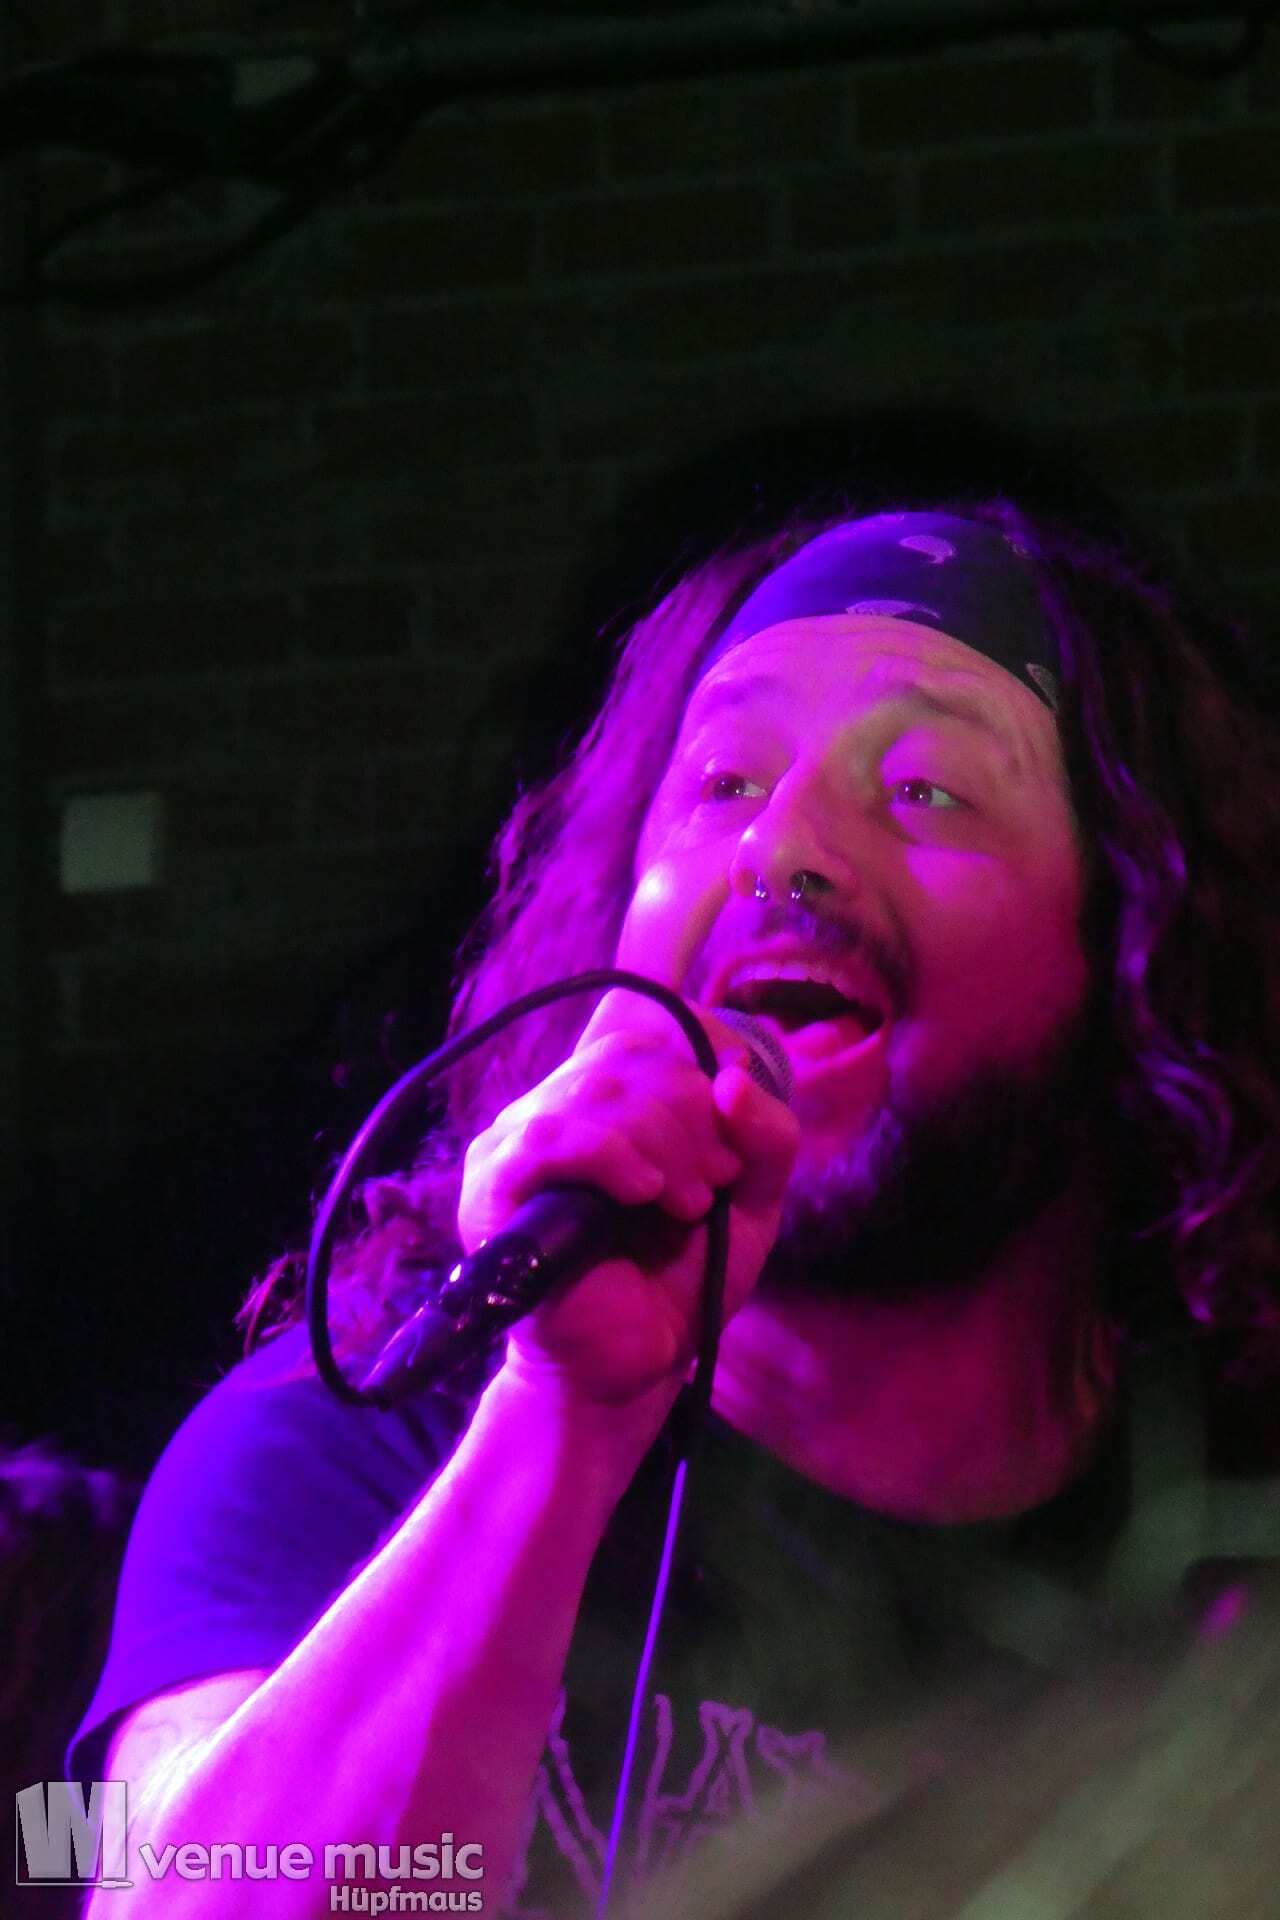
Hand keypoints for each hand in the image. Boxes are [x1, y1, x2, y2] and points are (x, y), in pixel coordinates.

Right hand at [457, 991, 798, 1411]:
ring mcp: (513, 1146)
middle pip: (626, 1062)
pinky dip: (608, 1155)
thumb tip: (733, 1076)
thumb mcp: (752, 1200)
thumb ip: (766, 1136)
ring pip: (591, 1095)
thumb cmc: (685, 1276)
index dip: (697, 1077)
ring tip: (687, 1201)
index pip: (642, 1042)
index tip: (731, 1152)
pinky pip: (544, 1139)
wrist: (639, 1360)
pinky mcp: (492, 1192)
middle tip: (714, 1183)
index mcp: (604, 1101)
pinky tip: (643, 1192)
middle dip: (690, 1118)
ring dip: (659, 1141)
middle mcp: (552, 1110)